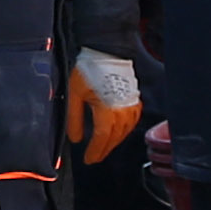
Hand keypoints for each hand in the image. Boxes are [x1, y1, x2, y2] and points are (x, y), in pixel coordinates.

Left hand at [66, 47, 144, 163]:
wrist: (107, 50)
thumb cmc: (90, 68)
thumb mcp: (75, 94)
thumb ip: (75, 118)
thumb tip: (76, 138)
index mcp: (107, 109)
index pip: (101, 138)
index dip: (95, 151)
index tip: (88, 159)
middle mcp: (122, 110)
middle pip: (114, 138)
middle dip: (104, 150)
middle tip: (95, 157)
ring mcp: (131, 105)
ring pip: (124, 131)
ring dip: (114, 142)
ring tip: (105, 147)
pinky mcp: (135, 99)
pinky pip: (132, 121)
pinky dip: (125, 130)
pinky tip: (119, 131)